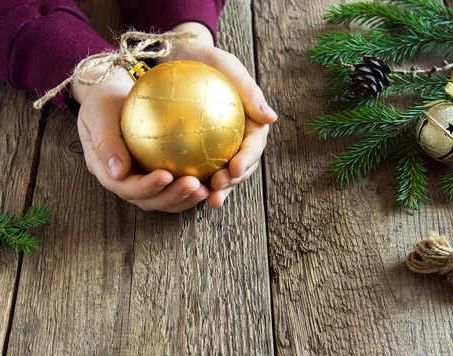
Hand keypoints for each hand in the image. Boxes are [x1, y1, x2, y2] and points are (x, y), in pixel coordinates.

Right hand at [71, 67, 209, 211]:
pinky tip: (213, 178)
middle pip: (149, 200)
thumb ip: (105, 141)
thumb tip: (118, 173)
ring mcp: (144, 179)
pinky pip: (178, 184)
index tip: (166, 175)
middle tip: (194, 185)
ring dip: (185, 198)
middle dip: (172, 197)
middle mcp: (127, 181)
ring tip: (205, 189)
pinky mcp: (160, 172)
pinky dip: (195, 185)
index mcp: (108, 172)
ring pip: (166, 198)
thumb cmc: (103, 99)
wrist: (113, 93)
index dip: (146, 187)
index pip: (127, 188)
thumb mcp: (97, 113)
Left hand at [167, 22, 277, 207]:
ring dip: (217, 189)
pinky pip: (197, 167)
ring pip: (222, 173)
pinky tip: (181, 188)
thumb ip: (249, 91)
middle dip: (232, 182)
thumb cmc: (207, 59)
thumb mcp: (227, 66)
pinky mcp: (198, 150)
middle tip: (218, 190)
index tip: (235, 168)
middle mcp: (237, 139)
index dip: (248, 160)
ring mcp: (218, 147)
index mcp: (251, 123)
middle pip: (240, 166)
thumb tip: (272, 119)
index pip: (253, 145)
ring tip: (207, 199)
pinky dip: (194, 180)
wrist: (181, 58)